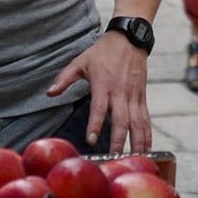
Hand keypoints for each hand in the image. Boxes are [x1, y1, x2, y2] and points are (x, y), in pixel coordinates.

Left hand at [48, 31, 150, 153]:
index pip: (100, 108)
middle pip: (121, 120)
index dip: (95, 124)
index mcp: (103, 84)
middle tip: (114, 157)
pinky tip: (147, 148)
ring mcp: (134, 95)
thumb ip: (64, 78)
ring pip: (137, 122)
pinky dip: (147, 134)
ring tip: (135, 159)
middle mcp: (120, 92)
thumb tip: (49, 93)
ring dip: (137, 141)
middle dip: (118, 140)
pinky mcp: (142, 96)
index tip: (91, 140)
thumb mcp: (81, 61)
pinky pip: (146, 118)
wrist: (130, 38)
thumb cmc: (103, 51)